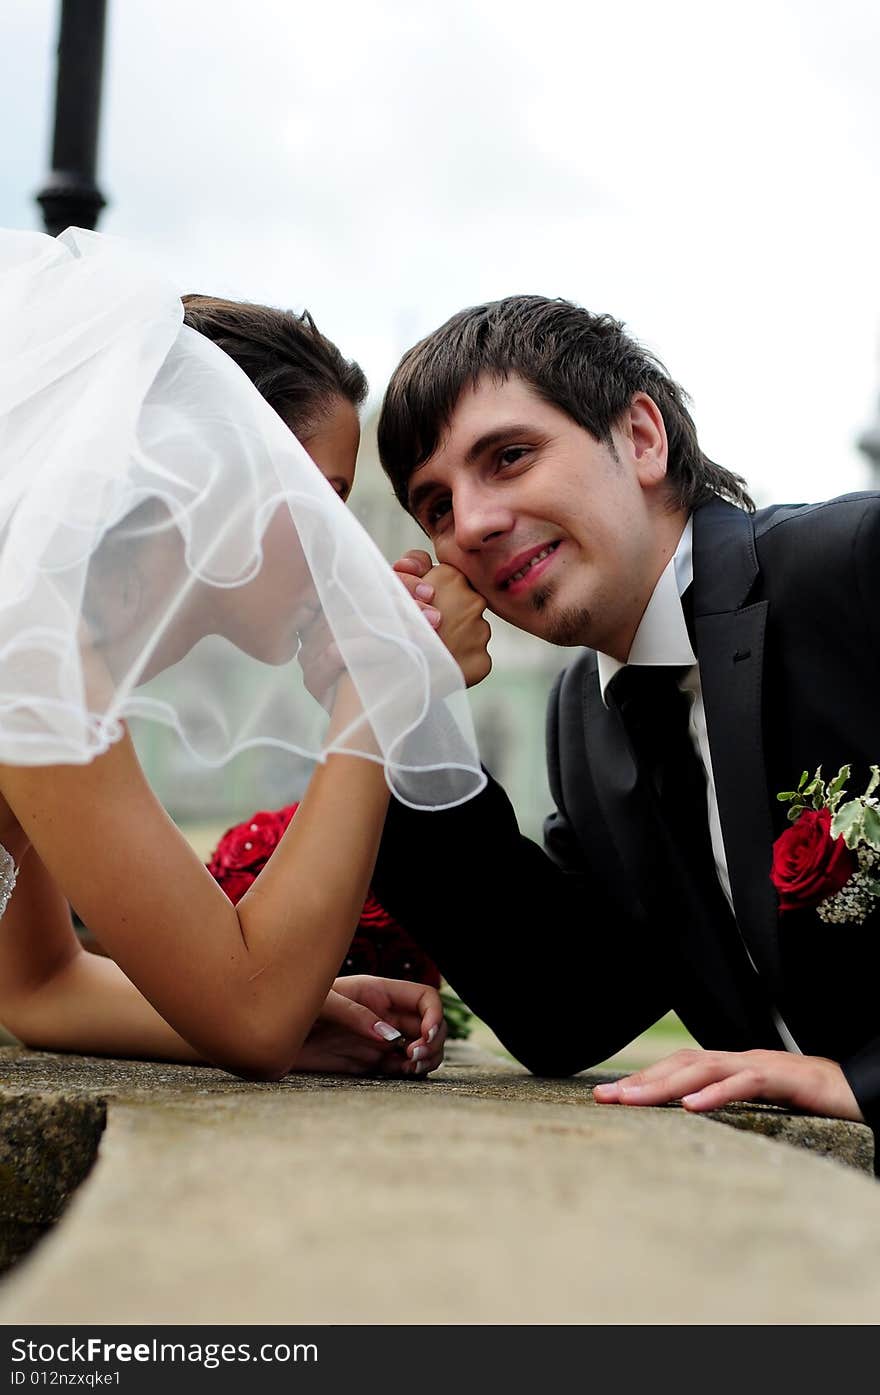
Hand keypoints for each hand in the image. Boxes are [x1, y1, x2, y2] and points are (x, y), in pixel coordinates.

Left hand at [293, 975, 446, 1076]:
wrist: (265, 1036)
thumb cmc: (289, 1005)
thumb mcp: (321, 1002)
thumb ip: (355, 1015)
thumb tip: (390, 1036)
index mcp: (377, 992)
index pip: (423, 998)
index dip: (434, 1015)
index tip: (425, 1036)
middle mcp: (382, 1015)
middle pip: (427, 1026)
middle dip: (432, 1042)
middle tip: (415, 1057)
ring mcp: (375, 1040)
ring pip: (418, 1049)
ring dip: (425, 1059)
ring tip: (411, 1067)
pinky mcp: (365, 1063)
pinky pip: (398, 1068)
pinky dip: (407, 1072)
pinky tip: (401, 1073)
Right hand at [394, 551, 491, 688]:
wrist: (387, 676)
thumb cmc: (387, 625)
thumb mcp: (394, 586)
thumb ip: (413, 566)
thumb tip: (423, 565)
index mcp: (450, 577)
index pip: (451, 578)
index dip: (435, 592)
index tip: (422, 605)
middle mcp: (472, 601)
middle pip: (464, 603)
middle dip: (448, 613)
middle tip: (427, 628)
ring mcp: (480, 633)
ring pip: (472, 630)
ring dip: (456, 636)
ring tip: (432, 647)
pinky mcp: (482, 662)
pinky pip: (475, 657)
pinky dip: (461, 660)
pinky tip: (441, 663)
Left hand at [592, 1047, 863, 1121]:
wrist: (860, 1089)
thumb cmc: (810, 1101)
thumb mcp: (762, 1107)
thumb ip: (729, 1106)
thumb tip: (690, 1120)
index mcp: (732, 1067)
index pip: (679, 1069)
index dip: (644, 1080)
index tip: (608, 1097)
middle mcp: (740, 1060)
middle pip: (682, 1064)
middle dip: (641, 1081)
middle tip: (606, 1099)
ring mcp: (762, 1065)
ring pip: (706, 1068)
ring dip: (666, 1085)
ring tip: (634, 1100)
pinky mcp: (785, 1077)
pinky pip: (746, 1082)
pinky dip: (717, 1092)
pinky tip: (693, 1107)